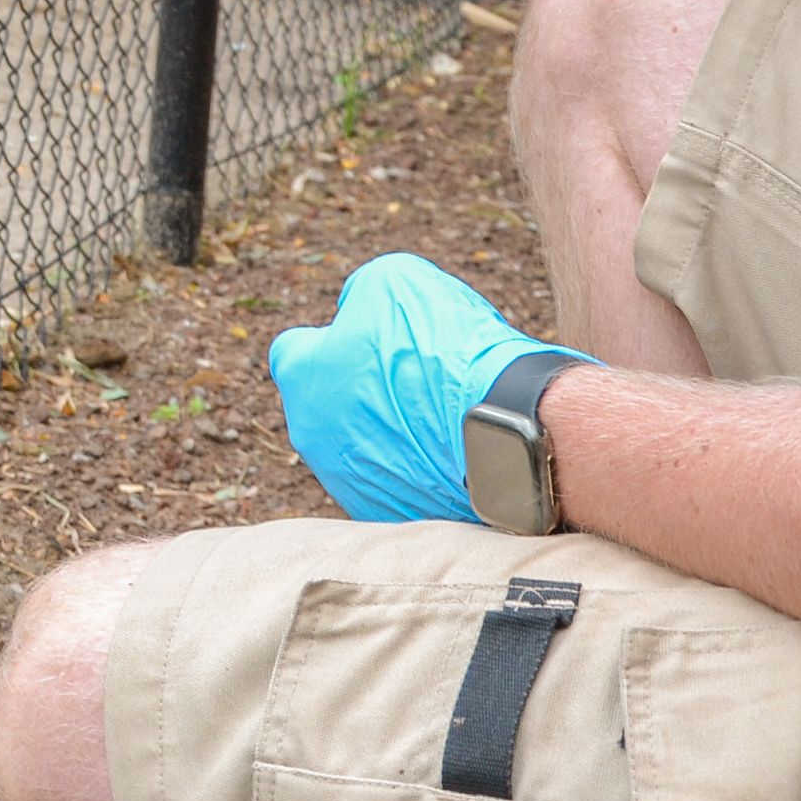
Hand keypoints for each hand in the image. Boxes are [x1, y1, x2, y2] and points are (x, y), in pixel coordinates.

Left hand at [267, 254, 590, 523]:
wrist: (506, 432)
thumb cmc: (444, 352)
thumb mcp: (396, 283)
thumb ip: (362, 294)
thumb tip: (359, 310)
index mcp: (302, 380)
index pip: (294, 351)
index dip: (331, 338)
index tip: (367, 334)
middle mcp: (313, 440)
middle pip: (328, 404)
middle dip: (360, 388)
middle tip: (415, 374)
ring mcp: (350, 485)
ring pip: (363, 448)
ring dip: (393, 431)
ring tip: (445, 414)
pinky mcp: (392, 517)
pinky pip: (398, 483)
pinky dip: (420, 468)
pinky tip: (458, 450)